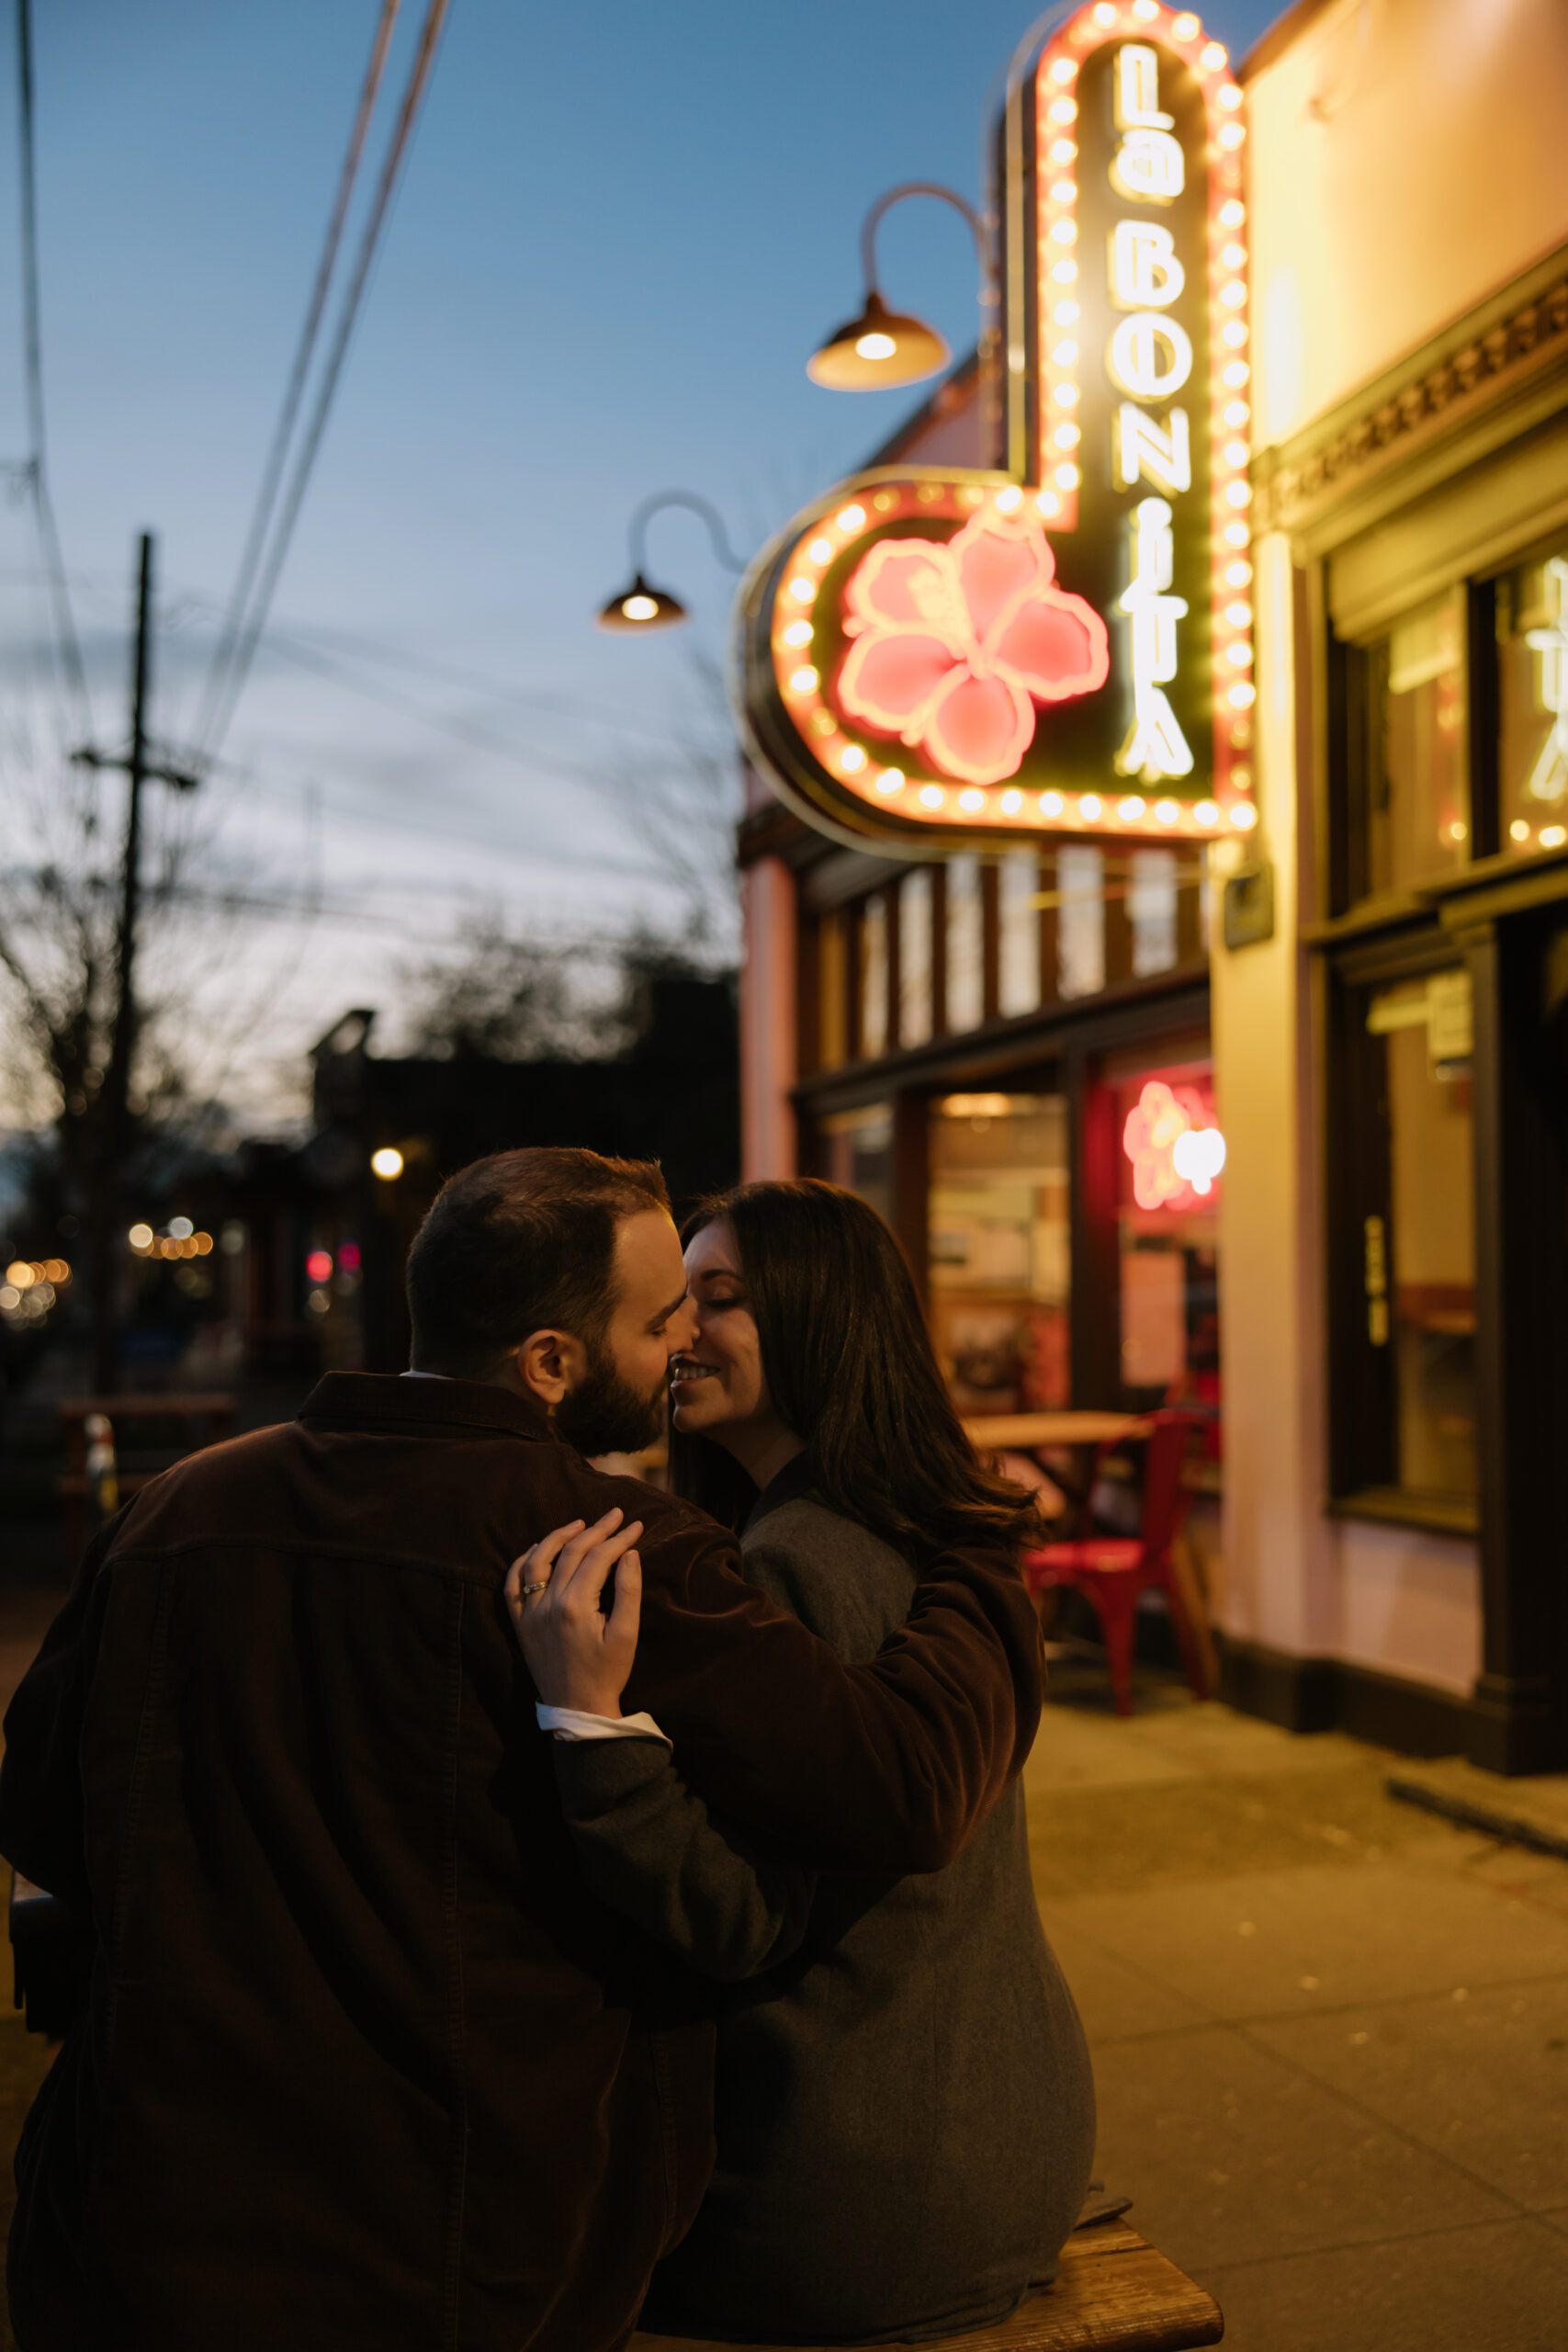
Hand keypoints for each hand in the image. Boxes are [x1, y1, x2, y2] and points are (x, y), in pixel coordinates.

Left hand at [505, 1508, 643, 1716]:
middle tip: (616, 1515)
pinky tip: (538, 1548)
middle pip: (571, 1552)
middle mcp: (547, 1604)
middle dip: (596, 1530)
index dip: (619, 1538)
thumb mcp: (627, 1634)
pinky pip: (513, 1583)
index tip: (636, 1525)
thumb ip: (628, 1590)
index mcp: (576, 1606)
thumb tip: (629, 1553)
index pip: (598, 1558)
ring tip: (580, 1524)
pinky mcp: (519, 1622)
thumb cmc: (607, 1673)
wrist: (577, 1708)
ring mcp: (529, 1612)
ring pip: (538, 1560)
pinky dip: (524, 1561)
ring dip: (558, 1536)